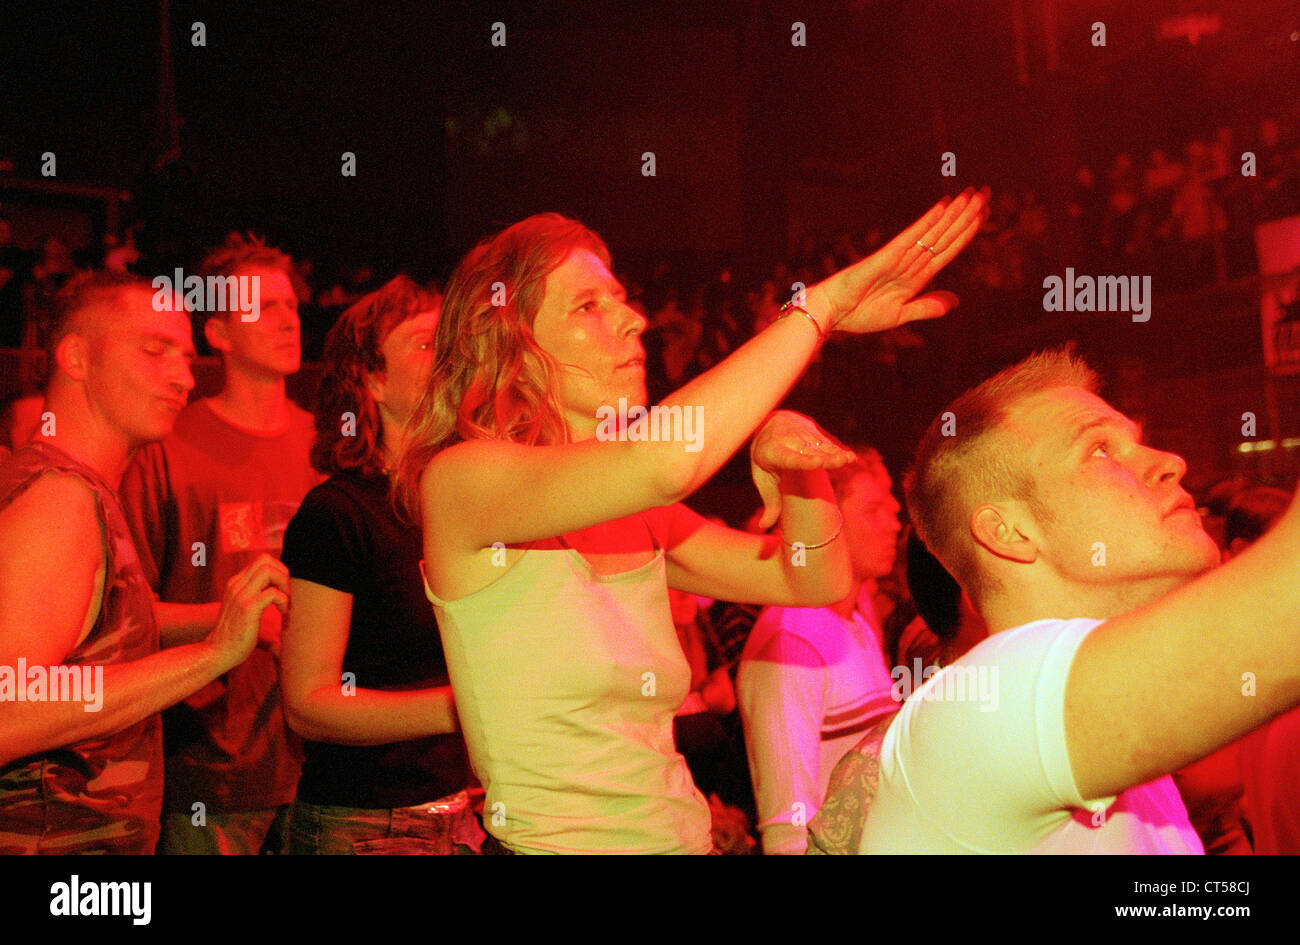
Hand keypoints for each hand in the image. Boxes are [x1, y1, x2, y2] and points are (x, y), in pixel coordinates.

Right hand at [206, 554, 289, 671]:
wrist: (217, 653)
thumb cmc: (235, 636)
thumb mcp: (245, 611)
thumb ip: (258, 600)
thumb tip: (284, 606)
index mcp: (236, 584)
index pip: (261, 560)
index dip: (278, 570)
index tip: (283, 589)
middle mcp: (237, 585)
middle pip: (265, 560)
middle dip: (282, 573)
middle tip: (286, 593)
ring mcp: (241, 595)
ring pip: (268, 571)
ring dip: (284, 584)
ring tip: (285, 602)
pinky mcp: (248, 608)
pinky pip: (272, 593)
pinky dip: (284, 600)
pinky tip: (283, 612)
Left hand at [750, 411, 854, 528]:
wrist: (769, 424)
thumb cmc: (766, 458)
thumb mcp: (763, 478)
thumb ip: (769, 502)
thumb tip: (763, 525)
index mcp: (773, 453)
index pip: (790, 458)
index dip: (805, 461)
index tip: (818, 463)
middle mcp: (788, 442)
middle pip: (810, 452)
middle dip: (826, 457)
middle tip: (843, 461)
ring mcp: (803, 435)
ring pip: (821, 446)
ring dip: (836, 453)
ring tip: (849, 459)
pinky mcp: (815, 432)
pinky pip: (828, 444)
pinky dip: (838, 451)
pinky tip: (850, 458)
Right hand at [810, 187, 987, 334]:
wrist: (830, 314)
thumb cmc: (858, 315)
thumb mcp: (899, 315)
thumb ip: (926, 307)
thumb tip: (955, 301)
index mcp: (917, 277)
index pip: (948, 250)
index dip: (967, 232)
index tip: (984, 214)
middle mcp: (911, 262)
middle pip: (945, 235)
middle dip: (967, 215)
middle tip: (987, 192)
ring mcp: (900, 257)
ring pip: (934, 232)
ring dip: (955, 214)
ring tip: (975, 193)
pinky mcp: (886, 256)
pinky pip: (912, 236)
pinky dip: (928, 222)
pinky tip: (944, 206)